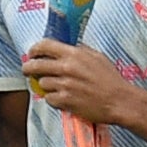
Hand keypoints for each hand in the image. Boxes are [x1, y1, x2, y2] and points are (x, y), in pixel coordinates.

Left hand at [22, 39, 136, 125]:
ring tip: (55, 87)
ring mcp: (65, 85)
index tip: (32, 53)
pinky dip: (53, 99)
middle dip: (28, 68)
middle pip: (36, 65)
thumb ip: (81, 50)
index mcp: (74, 54)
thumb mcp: (98, 57)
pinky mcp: (65, 101)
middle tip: (28, 70)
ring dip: (46, 85)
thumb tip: (70, 47)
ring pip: (42, 83)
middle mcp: (67, 68)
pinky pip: (49, 99)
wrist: (119, 101)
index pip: (45, 45)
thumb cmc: (111, 80)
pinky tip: (61, 98)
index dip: (35, 49)